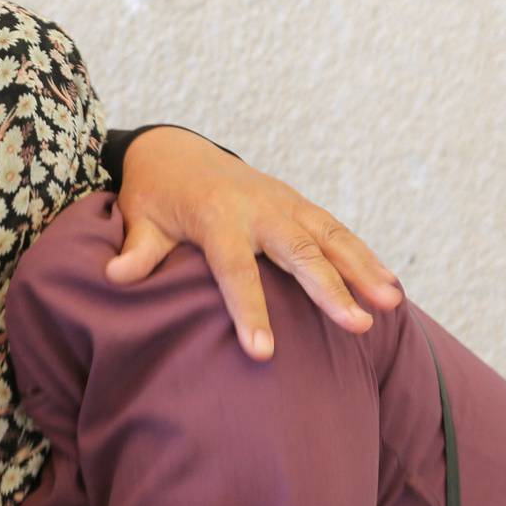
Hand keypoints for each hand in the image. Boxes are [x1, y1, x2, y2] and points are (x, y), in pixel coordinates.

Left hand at [109, 126, 403, 356]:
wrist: (176, 152)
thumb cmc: (156, 196)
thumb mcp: (140, 220)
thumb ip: (137, 250)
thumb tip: (115, 275)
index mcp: (217, 217)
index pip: (235, 269)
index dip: (250, 310)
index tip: (263, 352)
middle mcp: (259, 208)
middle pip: (298, 252)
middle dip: (330, 289)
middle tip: (357, 323)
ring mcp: (284, 203)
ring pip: (330, 238)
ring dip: (364, 270)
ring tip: (391, 305)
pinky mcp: (299, 205)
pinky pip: (337, 232)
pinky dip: (366, 257)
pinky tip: (391, 287)